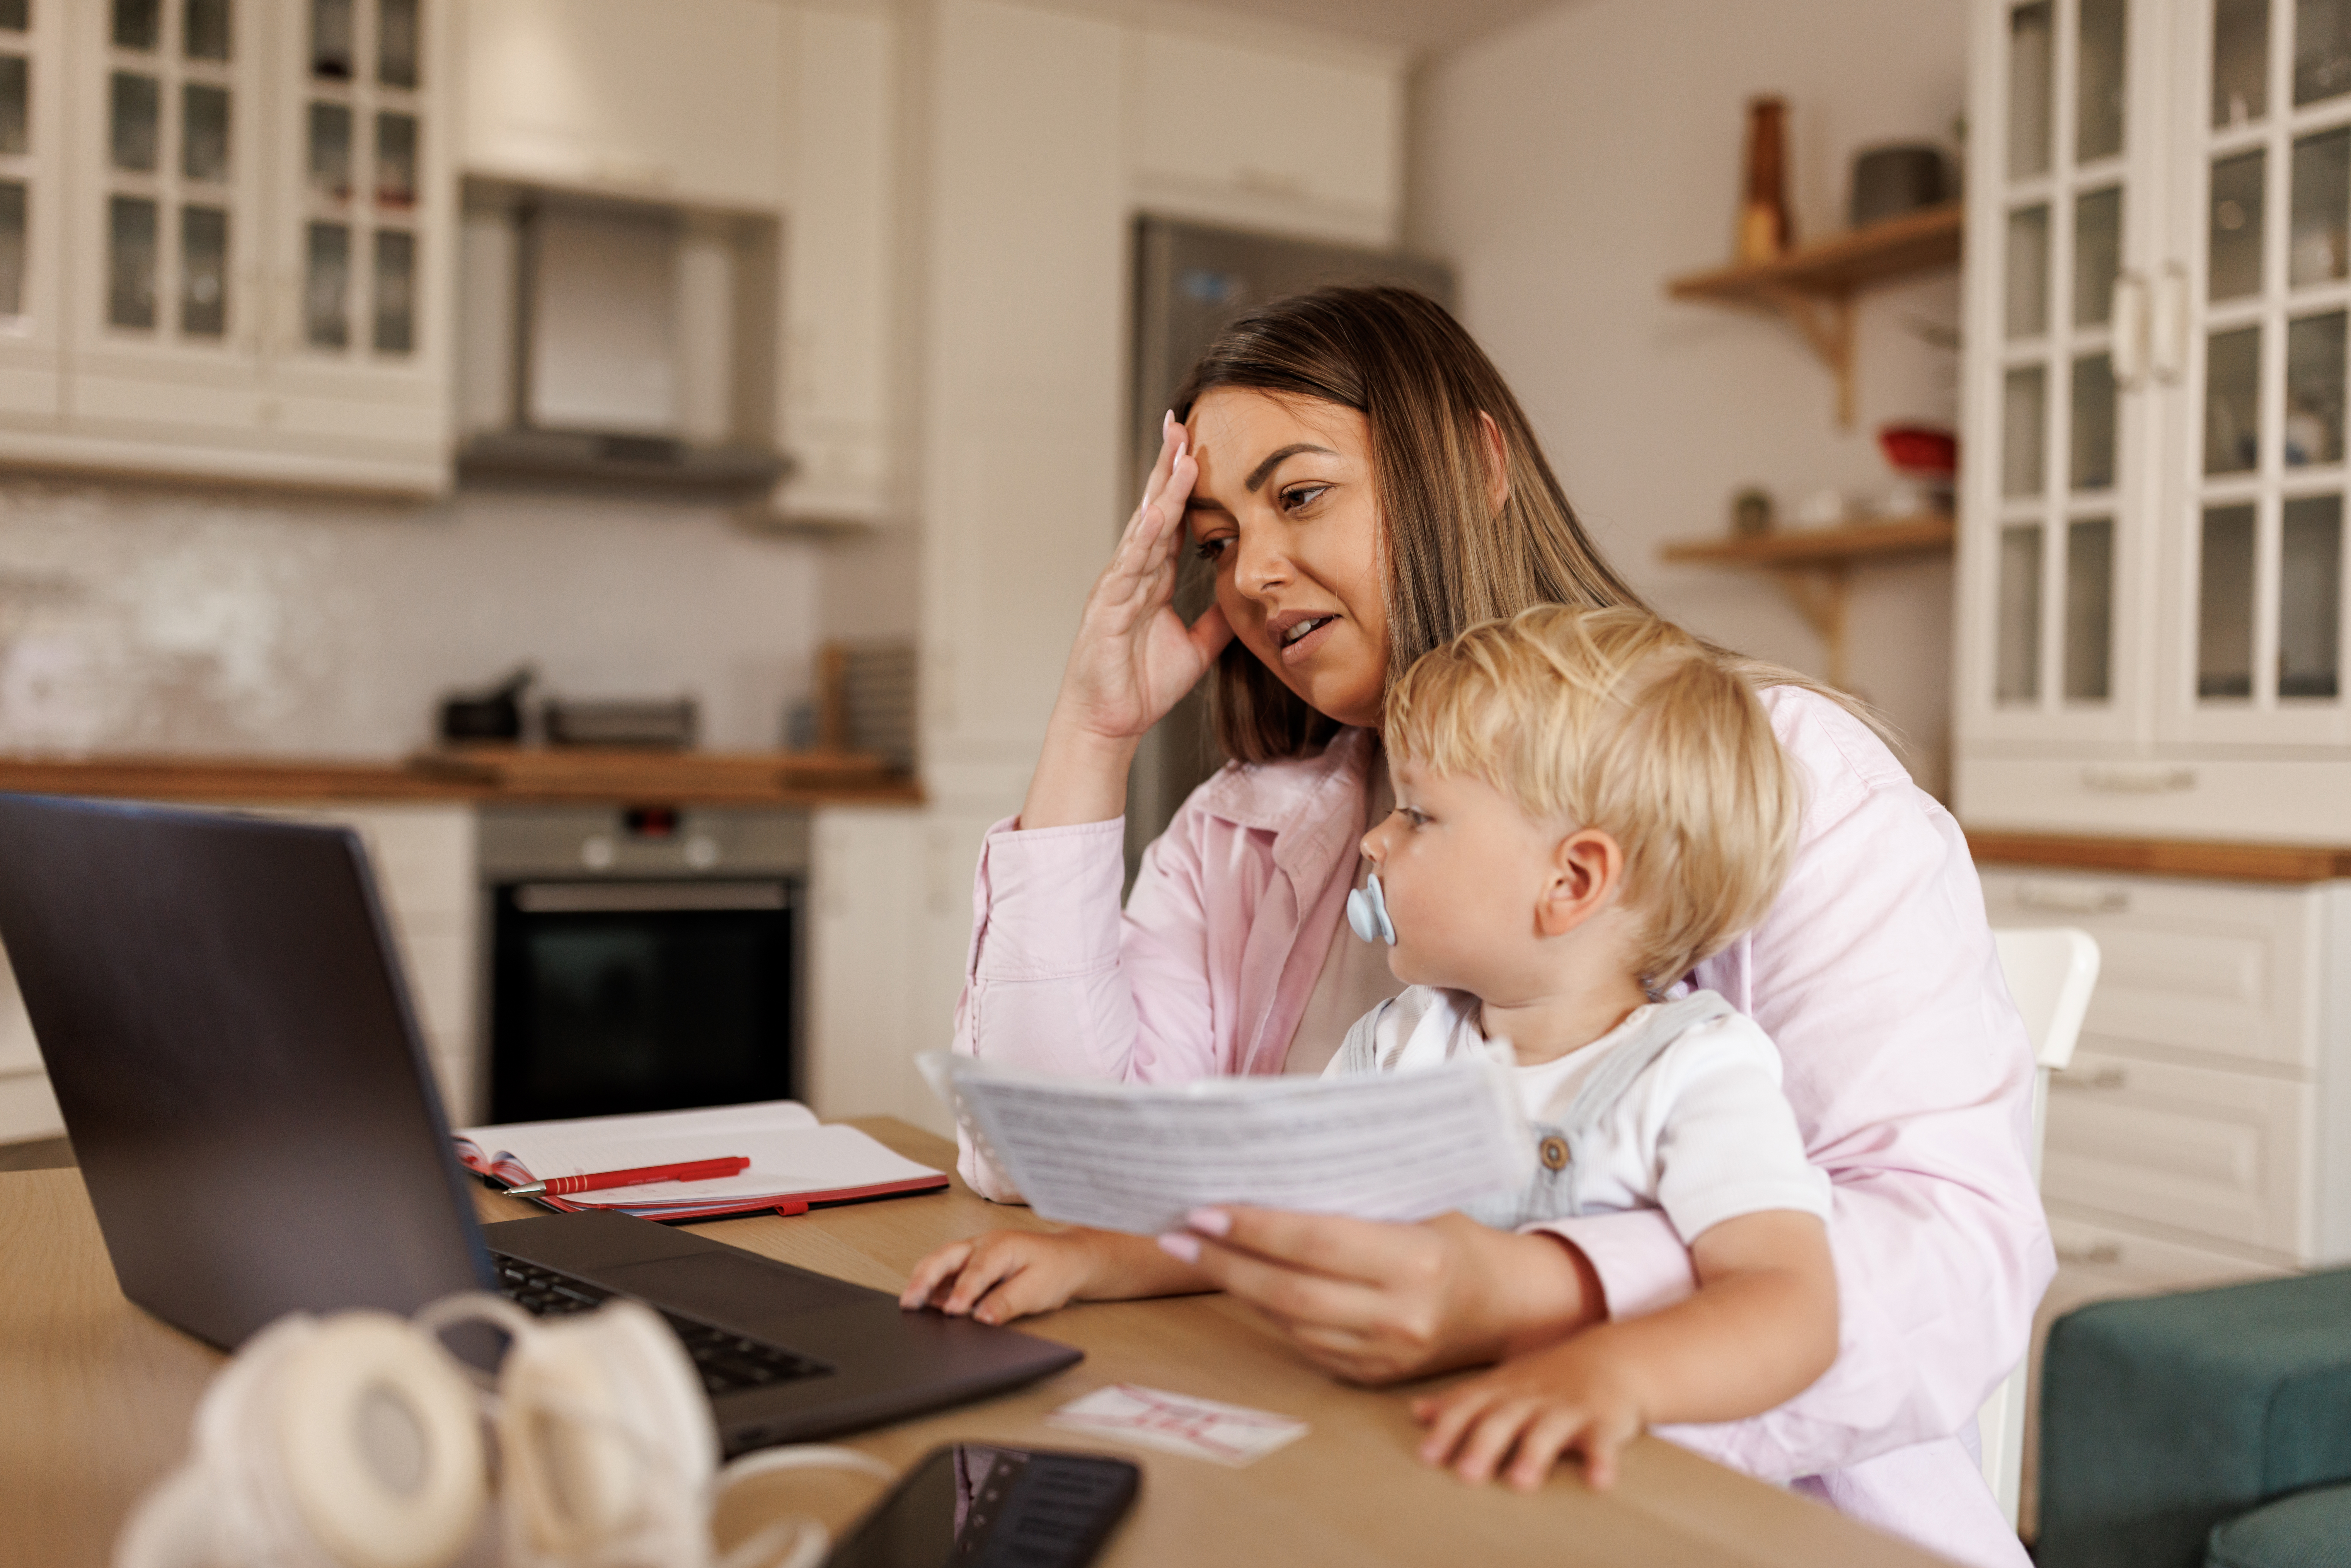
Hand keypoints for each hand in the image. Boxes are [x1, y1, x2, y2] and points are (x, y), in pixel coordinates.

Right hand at [898, 1230, 1102, 1325]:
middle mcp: (982, 1244)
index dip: (961, 1293)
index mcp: (1001, 1246)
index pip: (975, 1271)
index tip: (950, 1312)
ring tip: (910, 1304)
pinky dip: (932, 1285)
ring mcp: (974, 1251)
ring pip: (939, 1261)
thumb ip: (1008, 1303)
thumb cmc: (1055, 1269)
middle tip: (909, 1302)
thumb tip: (981, 1317)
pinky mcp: (970, 1262)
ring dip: (923, 1280)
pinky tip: (927, 1303)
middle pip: (944, 1257)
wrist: (1068, 1257)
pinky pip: (946, 1270)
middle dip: (924, 1279)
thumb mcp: (1037, 1290)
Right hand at [1021, 414, 1234, 828]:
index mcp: (1153, 579)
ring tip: (1178, 453)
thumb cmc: (1142, 685)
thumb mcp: (1197, 647)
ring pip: (1142, 529)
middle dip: (1168, 467)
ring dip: (1162, 491)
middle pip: (1155, 510)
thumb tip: (1248, 597)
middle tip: (1181, 422)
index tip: (1198, 445)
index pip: (1173, 520)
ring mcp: (1117, 587)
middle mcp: (1133, 574)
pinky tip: (1157, 513)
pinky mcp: (1107, 608)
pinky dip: (1143, 538)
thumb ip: (1219, 620)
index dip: (1186, 484)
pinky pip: (1128, 567)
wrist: (1109, 724)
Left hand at [1161, 1209, 1600, 1384]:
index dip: (1254, 1228)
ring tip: (1198, 1254)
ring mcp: (1387, 1355)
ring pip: (1291, 1323)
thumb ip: (1350, 1202)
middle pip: (1291, 1292)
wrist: (1503, 1304)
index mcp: (1416, 1260)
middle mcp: (1401, 1315)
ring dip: (1238, 1289)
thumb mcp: (1414, 1204)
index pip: (1316, 1243)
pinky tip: (1243, 1286)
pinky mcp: (1374, 1377)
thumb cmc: (1451, 1235)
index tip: (1204, 1210)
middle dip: (1226, 1263)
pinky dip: (1269, 1314)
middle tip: (1178, 1235)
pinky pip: (1307, 1345)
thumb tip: (1265, 1181)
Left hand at [1410, 1335, 1647, 1489]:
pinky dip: (1601, 1460)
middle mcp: (1533, 1397)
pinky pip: (1602, 1441)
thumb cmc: (1547, 1379)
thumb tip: (1417, 1412)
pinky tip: (1598, 1481)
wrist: (1614, 1357)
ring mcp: (1569, 1407)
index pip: (1470, 1405)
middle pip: (1504, 1418)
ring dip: (1534, 1454)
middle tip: (1466, 1474)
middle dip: (1484, 1444)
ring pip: (1548, 1430)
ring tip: (1521, 1483)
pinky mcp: (1604, 1421)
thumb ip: (1463, 1400)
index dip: (1448, 1428)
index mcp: (1505, 1389)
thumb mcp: (1503, 1383)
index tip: (1426, 1456)